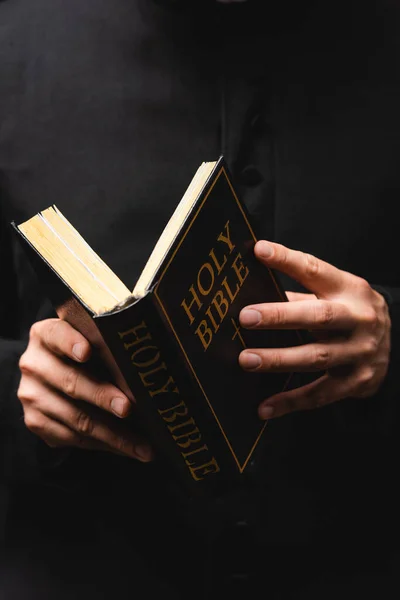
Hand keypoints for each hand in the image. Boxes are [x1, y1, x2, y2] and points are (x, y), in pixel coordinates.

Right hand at [17, 318, 152, 460]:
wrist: (54, 375)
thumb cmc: (87, 352)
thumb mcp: (91, 339)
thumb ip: (109, 342)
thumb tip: (148, 359)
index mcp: (46, 335)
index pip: (57, 335)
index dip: (71, 343)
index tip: (87, 352)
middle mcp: (34, 364)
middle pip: (72, 382)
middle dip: (103, 398)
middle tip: (129, 409)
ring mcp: (32, 395)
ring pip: (76, 418)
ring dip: (113, 435)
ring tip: (143, 446)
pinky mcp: (36, 422)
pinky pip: (73, 438)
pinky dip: (104, 445)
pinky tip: (127, 448)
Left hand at [239, 240, 390, 419]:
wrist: (395, 343)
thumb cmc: (351, 312)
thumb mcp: (336, 294)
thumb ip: (300, 293)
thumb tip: (252, 292)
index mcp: (350, 289)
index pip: (315, 270)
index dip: (286, 259)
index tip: (259, 251)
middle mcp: (359, 319)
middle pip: (317, 316)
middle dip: (279, 316)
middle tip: (246, 317)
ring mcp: (361, 352)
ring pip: (316, 356)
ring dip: (278, 359)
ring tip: (247, 359)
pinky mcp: (357, 381)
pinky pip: (320, 394)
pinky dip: (291, 402)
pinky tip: (265, 407)